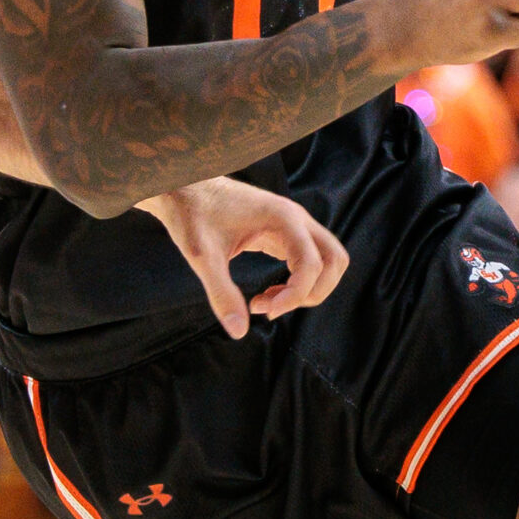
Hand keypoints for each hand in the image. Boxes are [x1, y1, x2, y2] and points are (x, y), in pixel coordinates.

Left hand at [141, 180, 349, 339]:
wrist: (184, 187)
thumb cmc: (192, 214)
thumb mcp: (202, 256)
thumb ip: (221, 293)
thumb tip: (239, 331)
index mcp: (282, 218)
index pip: (312, 264)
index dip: (295, 296)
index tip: (263, 312)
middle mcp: (295, 218)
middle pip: (335, 259)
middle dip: (314, 292)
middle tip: (275, 307)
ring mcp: (292, 223)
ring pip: (327, 260)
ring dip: (309, 288)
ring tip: (269, 302)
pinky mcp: (284, 231)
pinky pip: (309, 260)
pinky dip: (298, 283)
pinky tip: (266, 294)